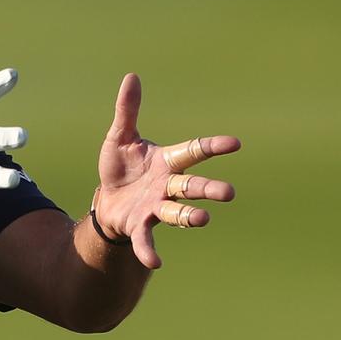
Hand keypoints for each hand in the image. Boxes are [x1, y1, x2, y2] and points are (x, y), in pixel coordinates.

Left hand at [93, 73, 240, 268]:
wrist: (106, 198)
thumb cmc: (121, 167)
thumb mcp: (120, 136)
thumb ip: (127, 110)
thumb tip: (131, 76)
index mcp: (167, 162)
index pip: (194, 151)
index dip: (213, 147)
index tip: (235, 144)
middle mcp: (167, 186)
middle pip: (192, 186)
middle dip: (209, 189)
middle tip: (229, 193)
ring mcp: (156, 207)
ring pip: (177, 212)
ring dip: (190, 217)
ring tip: (203, 219)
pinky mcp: (140, 225)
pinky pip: (147, 239)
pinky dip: (150, 250)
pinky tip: (156, 262)